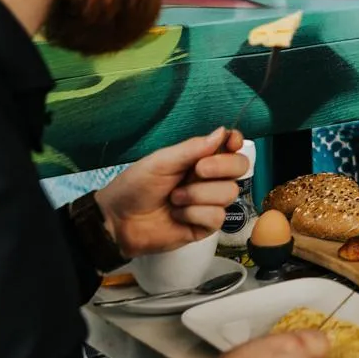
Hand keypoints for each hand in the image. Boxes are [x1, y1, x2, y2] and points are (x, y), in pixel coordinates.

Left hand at [96, 128, 247, 257]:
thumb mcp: (161, 161)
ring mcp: (209, 202)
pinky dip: (194, 214)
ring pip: (228, 193)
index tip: (231, 142)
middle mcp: (209, 179)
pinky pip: (217, 216)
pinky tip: (177, 216)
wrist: (118, 221)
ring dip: (198, 195)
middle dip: (221, 167)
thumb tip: (222, 132)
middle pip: (240, 167)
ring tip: (174, 199)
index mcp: (199, 159)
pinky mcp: (207, 225)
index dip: (235, 142)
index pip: (230, 146)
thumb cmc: (135, 187)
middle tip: (198, 170)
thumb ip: (192, 148)